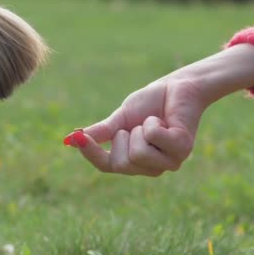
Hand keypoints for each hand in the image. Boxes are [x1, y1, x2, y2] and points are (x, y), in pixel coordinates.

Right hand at [65, 78, 204, 175]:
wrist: (177, 87)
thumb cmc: (150, 103)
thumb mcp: (120, 119)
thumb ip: (100, 132)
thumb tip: (71, 139)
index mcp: (133, 162)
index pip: (105, 166)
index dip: (90, 153)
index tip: (78, 138)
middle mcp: (151, 168)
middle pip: (121, 163)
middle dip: (123, 137)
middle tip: (137, 125)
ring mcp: (169, 162)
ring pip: (138, 154)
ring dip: (141, 129)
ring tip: (153, 122)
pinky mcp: (182, 149)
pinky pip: (154, 138)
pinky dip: (154, 123)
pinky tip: (166, 121)